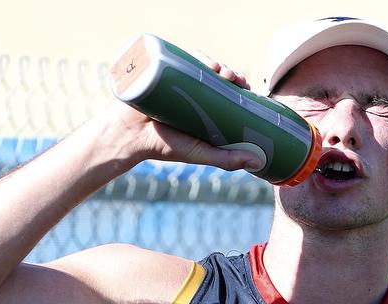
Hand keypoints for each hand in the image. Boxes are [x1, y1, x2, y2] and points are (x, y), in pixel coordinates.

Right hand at [105, 52, 260, 171]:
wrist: (130, 137)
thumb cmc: (166, 147)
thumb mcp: (202, 154)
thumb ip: (228, 160)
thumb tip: (257, 163)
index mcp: (206, 108)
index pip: (229, 92)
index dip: (241, 87)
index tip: (248, 88)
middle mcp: (193, 92)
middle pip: (218, 77)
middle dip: (231, 73)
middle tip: (234, 78)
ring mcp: (178, 81)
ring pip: (202, 66)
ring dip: (215, 62)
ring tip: (220, 70)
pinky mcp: (163, 72)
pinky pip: (180, 58)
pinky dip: (194, 56)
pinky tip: (203, 60)